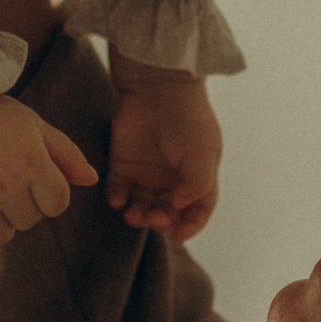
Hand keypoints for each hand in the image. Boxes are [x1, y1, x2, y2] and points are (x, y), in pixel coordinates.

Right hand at [0, 93, 97, 251]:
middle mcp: (3, 186)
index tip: (28, 173)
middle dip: (21, 202)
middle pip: (30, 220)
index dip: (47, 191)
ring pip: (1, 235)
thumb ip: (66, 154)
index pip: (57, 204)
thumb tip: (92, 180)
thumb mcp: (33, 125)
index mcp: (31, 163)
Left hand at [104, 56, 220, 240]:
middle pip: (167, 212)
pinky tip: (118, 200)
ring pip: (142, 206)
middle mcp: (173, 178)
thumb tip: (180, 206)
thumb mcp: (202, 154)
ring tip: (133, 214)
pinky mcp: (122, 164)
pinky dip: (118, 199)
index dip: (191, 226)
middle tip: (153, 218)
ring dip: (138, 216)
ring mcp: (147, 172)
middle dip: (160, 221)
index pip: (198, 210)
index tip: (178, 234)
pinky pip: (119, 190)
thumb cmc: (187, 119)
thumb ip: (197, 185)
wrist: (157, 86)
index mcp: (198, 176)